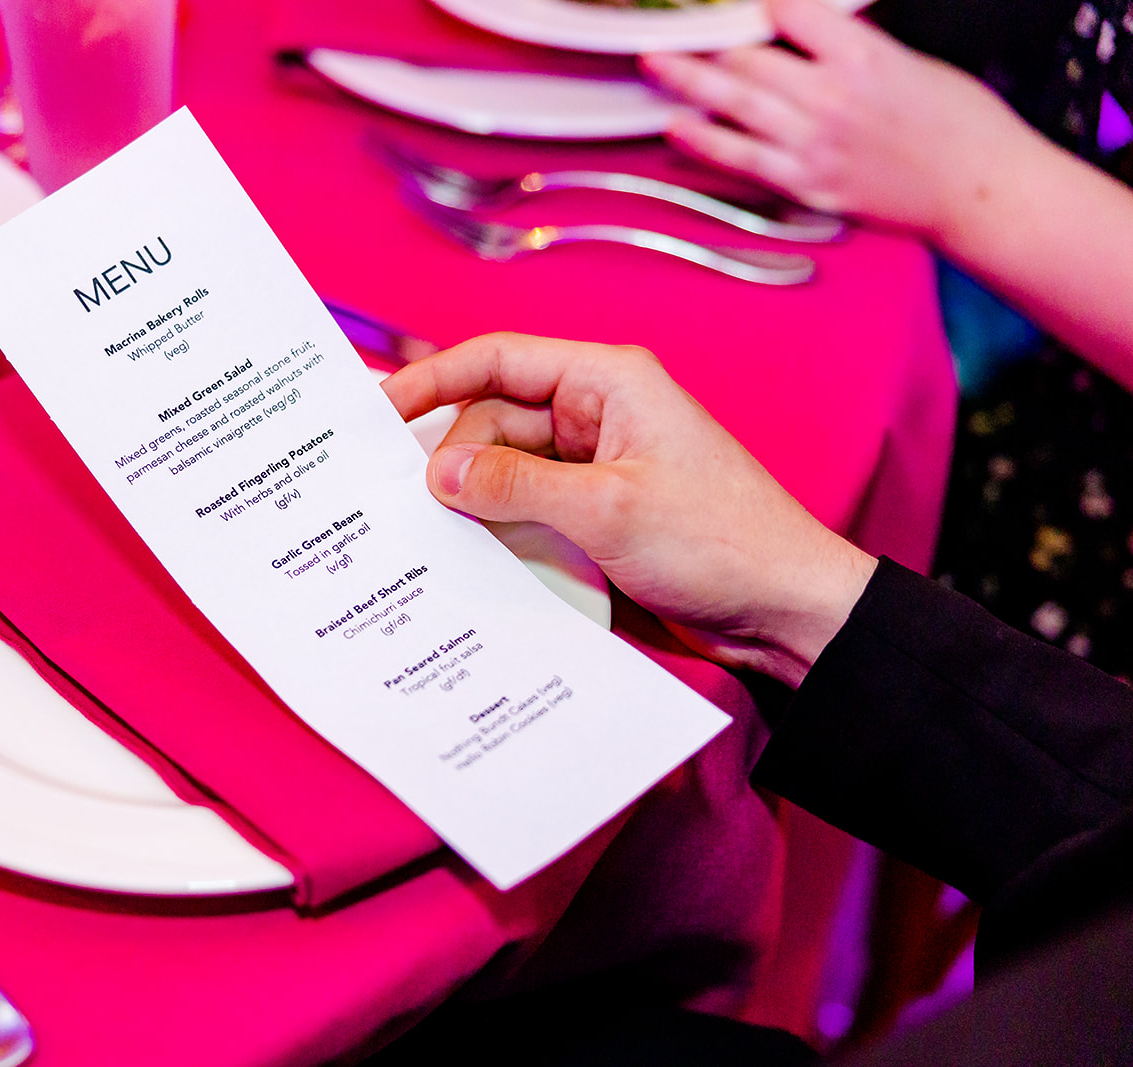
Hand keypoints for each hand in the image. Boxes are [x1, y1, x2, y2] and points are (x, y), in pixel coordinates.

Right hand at [381, 332, 876, 685]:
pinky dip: (501, 529)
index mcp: (608, 382)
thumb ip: (514, 486)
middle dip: (452, 460)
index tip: (377, 411)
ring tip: (433, 536)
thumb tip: (438, 474)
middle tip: (409, 507)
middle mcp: (597, 415)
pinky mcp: (597, 515)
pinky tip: (473, 557)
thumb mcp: (607, 510)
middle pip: (492, 420)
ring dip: (476, 501)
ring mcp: (596, 467)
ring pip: (505, 470)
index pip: (497, 360)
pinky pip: (529, 510)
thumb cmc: (721, 542)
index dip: (432, 379)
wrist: (787, 610)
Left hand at [639, 0, 1040, 240]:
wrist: (979, 189)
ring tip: (653, 63)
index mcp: (863, 56)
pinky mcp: (807, 185)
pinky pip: (742, 159)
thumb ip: (850, 46)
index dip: (760, 1)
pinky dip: (703, 141)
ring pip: (735, 103)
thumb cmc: (957, 123)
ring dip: (686, 80)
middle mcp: (831, 98)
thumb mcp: (907, 62)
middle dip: (705, 40)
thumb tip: (804, 30)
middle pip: (750, 56)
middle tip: (668, 28)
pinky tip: (676, 125)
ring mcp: (814, 145)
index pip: (790, 11)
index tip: (741, 0)